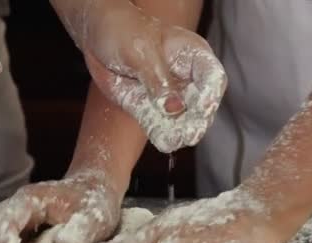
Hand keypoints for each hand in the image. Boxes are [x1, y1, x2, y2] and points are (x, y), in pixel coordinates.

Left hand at [53, 0, 226, 152]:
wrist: (98, 36)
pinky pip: (160, 126)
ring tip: (175, 140)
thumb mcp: (140, 51)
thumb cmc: (123, 31)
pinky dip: (162, 135)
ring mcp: (170, 97)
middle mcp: (187, 79)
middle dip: (197, 120)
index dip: (211, 94)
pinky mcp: (151, 109)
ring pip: (182, 120)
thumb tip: (173, 107)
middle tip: (191, 133)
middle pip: (201, 104)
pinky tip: (165, 142)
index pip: (213, 76)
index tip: (203, 109)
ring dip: (180, 131)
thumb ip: (157, 79)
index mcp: (193, 55)